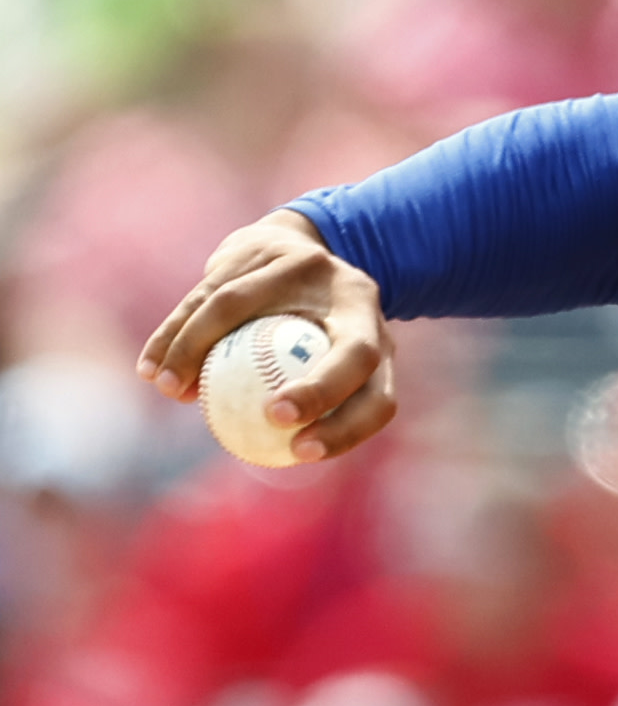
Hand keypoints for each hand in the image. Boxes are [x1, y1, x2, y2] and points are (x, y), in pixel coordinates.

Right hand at [136, 209, 398, 462]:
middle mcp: (354, 296)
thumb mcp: (327, 357)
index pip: (379, 395)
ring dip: (198, 352)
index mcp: (378, 338)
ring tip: (170, 391)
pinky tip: (151, 368)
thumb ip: (310, 404)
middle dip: (319, 389)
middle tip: (270, 417)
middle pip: (349, 350)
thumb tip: (268, 457)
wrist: (298, 248)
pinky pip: (206, 294)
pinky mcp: (260, 247)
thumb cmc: (310, 327)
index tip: (300, 451)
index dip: (350, 428)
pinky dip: (176, 333)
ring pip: (242, 308)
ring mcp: (309, 265)